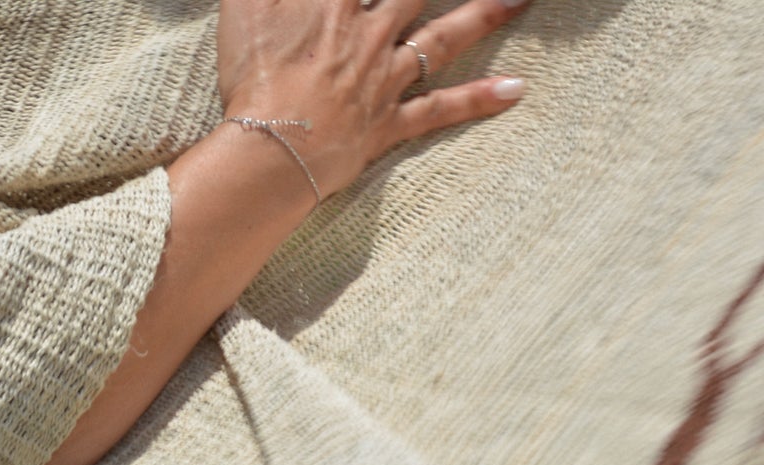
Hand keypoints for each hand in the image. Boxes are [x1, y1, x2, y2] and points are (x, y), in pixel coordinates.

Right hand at [217, 0, 530, 199]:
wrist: (270, 151)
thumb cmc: (250, 77)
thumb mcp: (246, 4)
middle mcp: (370, 30)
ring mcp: (385, 77)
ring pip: (445, 37)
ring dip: (486, 13)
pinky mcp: (389, 121)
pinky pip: (441, 109)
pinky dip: (480, 100)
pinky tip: (517, 89)